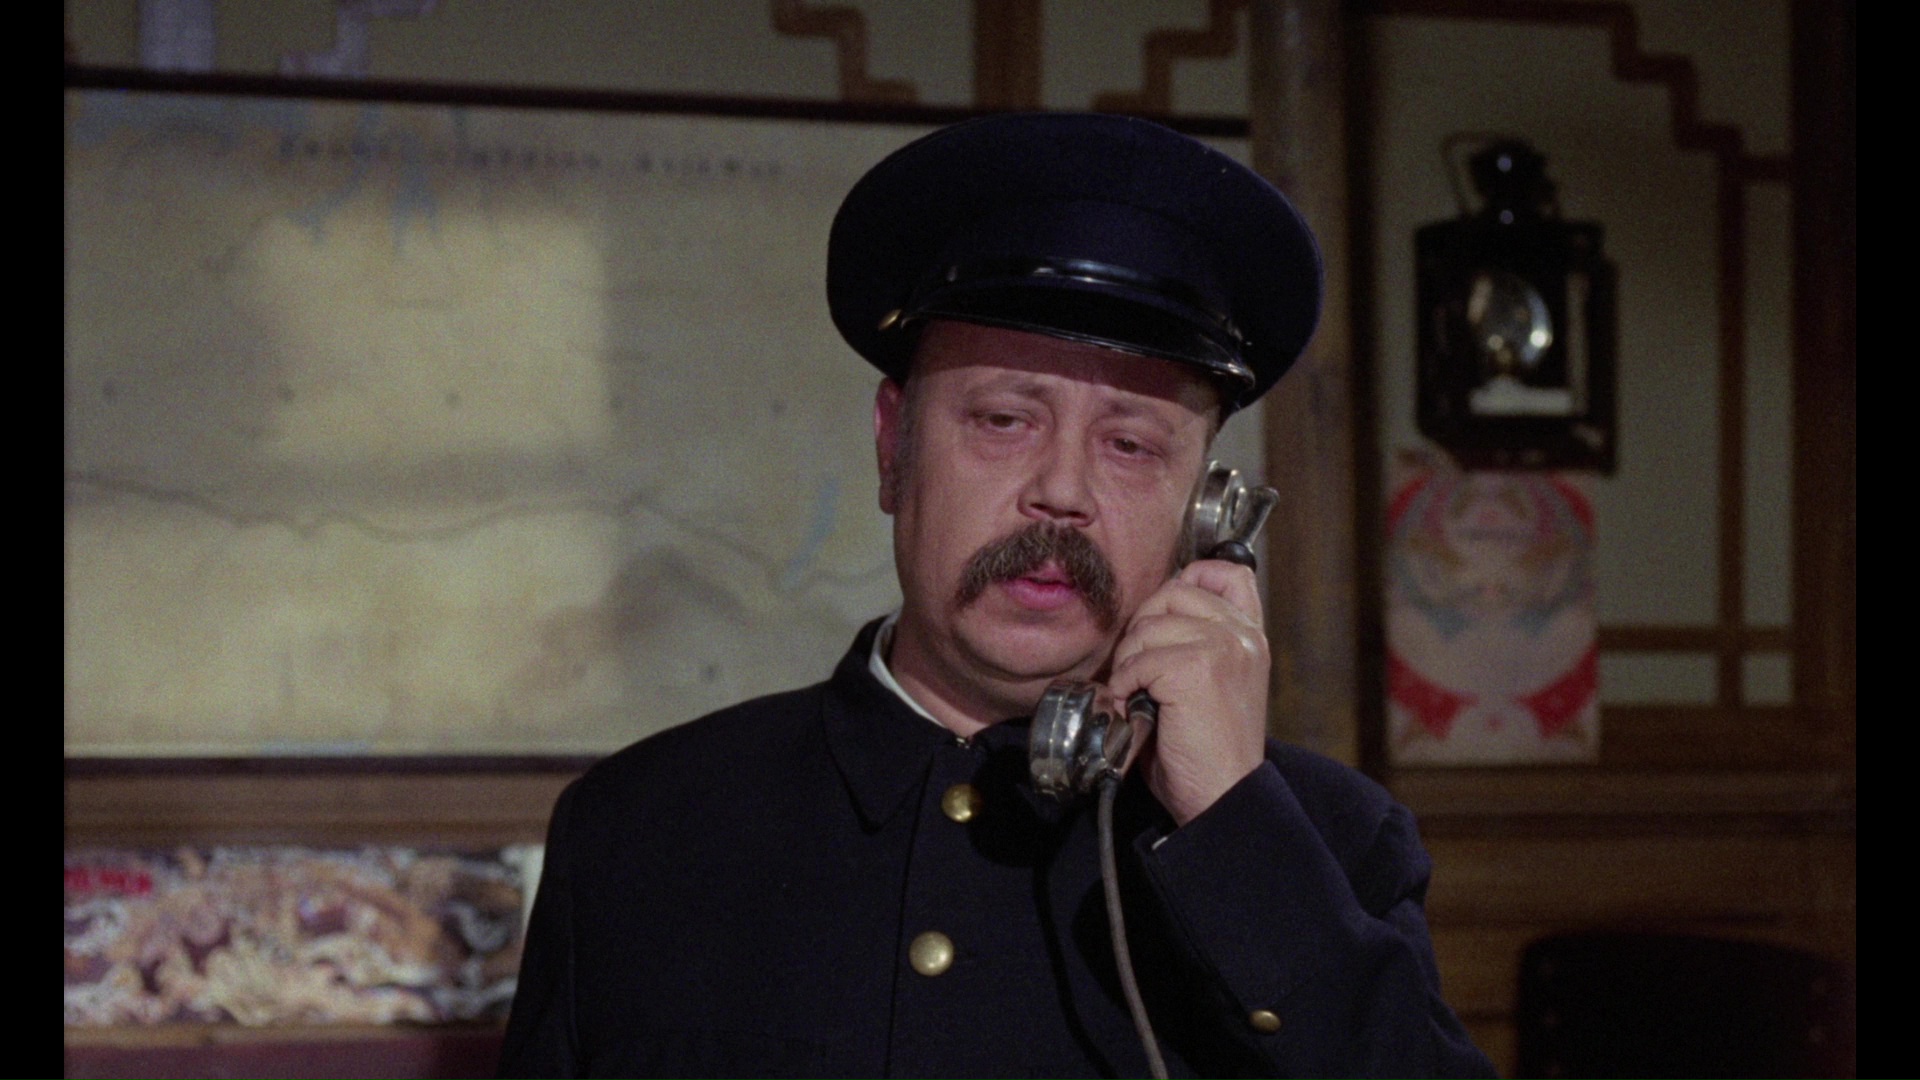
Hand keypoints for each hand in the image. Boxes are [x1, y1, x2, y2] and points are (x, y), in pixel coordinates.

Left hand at [1106, 559, 1269, 825]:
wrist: (1223, 797)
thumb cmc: (1208, 751)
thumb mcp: (1213, 685)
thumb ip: (1195, 644)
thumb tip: (1147, 618)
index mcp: (1251, 637)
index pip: (1228, 572)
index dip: (1189, 579)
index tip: (1167, 616)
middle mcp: (1242, 636)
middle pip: (1174, 591)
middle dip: (1142, 625)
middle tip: (1138, 668)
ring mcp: (1222, 648)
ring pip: (1149, 626)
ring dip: (1128, 661)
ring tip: (1134, 694)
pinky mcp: (1196, 670)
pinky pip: (1139, 660)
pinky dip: (1124, 684)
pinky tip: (1133, 708)